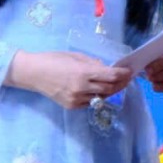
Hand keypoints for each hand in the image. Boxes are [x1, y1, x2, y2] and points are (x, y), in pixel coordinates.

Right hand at [5, 50, 137, 109]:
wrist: (33, 73)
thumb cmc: (53, 60)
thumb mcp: (75, 56)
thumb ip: (93, 64)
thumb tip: (107, 69)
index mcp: (83, 73)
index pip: (111, 76)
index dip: (123, 74)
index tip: (130, 71)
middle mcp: (82, 88)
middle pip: (110, 88)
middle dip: (121, 83)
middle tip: (127, 78)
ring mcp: (76, 99)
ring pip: (101, 97)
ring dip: (111, 91)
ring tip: (116, 84)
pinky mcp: (71, 106)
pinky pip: (90, 102)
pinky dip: (97, 96)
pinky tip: (99, 90)